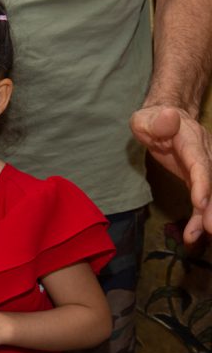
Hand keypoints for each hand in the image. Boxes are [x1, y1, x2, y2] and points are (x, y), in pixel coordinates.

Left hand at [130, 104, 211, 242]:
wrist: (166, 118)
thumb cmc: (152, 121)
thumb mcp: (146, 119)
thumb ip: (157, 122)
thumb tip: (169, 116)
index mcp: (191, 140)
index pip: (200, 162)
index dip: (203, 182)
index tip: (201, 202)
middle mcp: (205, 155)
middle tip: (210, 229)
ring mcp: (205, 167)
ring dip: (209, 216)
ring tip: (199, 236)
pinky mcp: (200, 179)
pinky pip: (204, 200)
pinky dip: (201, 217)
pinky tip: (194, 235)